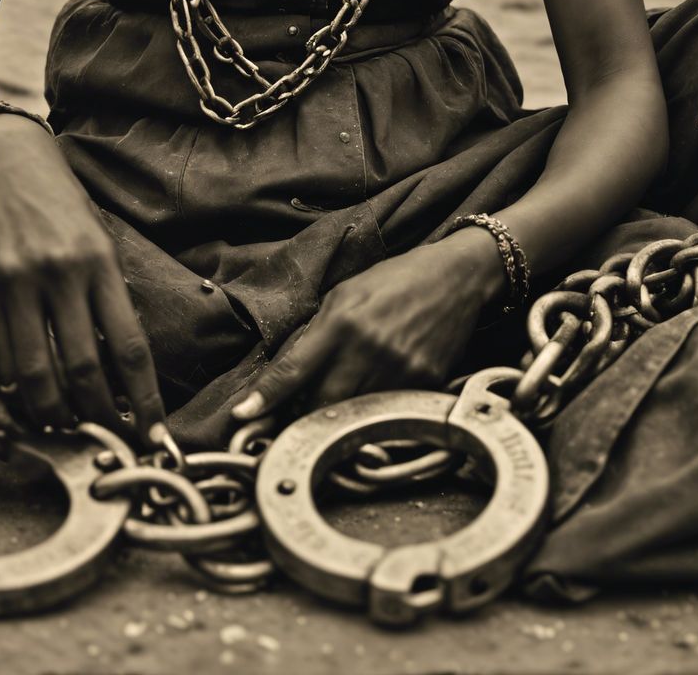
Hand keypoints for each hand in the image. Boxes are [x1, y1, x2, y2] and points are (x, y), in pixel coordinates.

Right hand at [0, 112, 165, 456]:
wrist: (3, 158)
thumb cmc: (60, 204)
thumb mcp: (100, 240)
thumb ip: (110, 300)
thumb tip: (124, 379)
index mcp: (95, 260)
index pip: (127, 347)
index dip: (144, 401)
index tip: (152, 436)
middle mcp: (50, 273)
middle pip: (78, 371)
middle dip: (96, 418)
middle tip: (103, 437)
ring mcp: (2, 285)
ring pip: (28, 379)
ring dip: (49, 418)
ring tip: (61, 428)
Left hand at [230, 231, 505, 420]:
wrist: (455, 278)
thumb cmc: (396, 279)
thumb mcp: (346, 293)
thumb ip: (318, 330)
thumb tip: (290, 368)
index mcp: (342, 320)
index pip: (294, 368)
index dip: (266, 396)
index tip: (243, 415)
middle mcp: (367, 348)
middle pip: (321, 404)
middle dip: (300, 415)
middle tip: (288, 419)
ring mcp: (398, 369)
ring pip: (352, 414)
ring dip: (335, 417)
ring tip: (330, 408)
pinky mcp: (423, 383)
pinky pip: (386, 410)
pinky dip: (371, 410)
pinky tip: (370, 397)